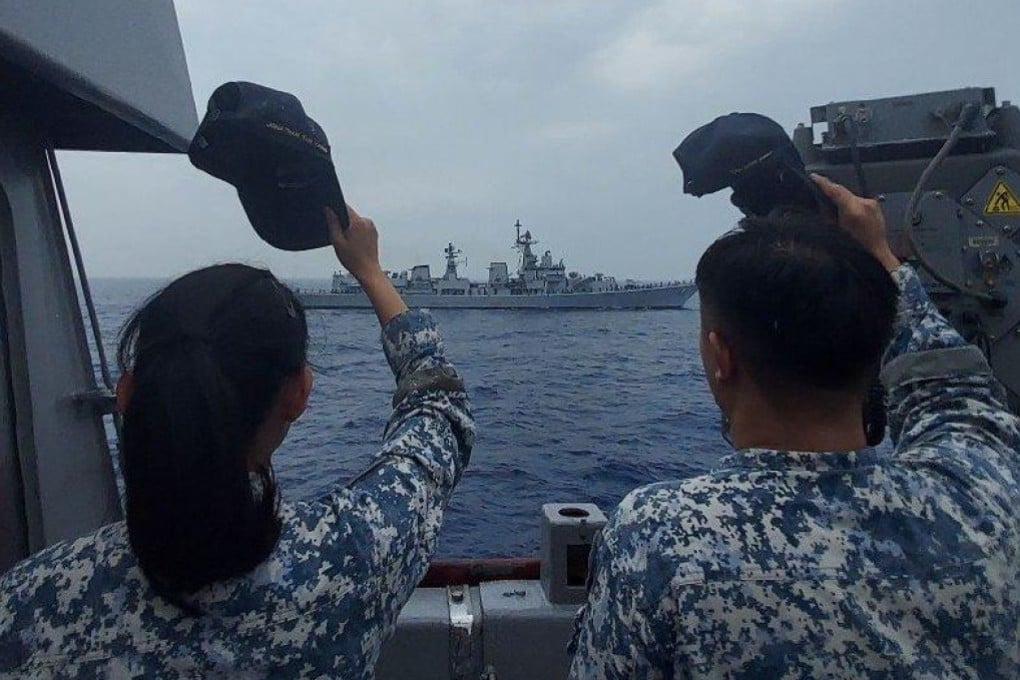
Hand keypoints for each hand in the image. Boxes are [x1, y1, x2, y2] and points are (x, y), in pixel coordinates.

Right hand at [324, 205, 407, 325]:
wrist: (367, 270)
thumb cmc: (353, 259)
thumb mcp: (337, 241)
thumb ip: (332, 223)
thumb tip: (328, 209)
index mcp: (357, 222)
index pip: (344, 206)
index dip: (335, 209)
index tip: (331, 216)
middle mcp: (367, 222)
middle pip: (350, 215)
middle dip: (343, 222)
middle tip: (340, 237)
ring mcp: (372, 227)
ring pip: (356, 221)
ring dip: (350, 228)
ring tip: (348, 243)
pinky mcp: (374, 232)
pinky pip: (362, 227)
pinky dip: (357, 232)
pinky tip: (354, 244)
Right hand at [811, 174, 899, 270]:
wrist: (877, 253)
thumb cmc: (856, 247)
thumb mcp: (837, 233)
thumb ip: (829, 216)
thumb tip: (822, 204)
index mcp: (854, 210)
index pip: (836, 191)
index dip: (824, 183)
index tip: (814, 176)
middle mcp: (864, 203)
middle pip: (843, 191)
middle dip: (831, 191)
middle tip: (819, 190)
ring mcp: (871, 203)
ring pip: (850, 196)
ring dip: (841, 199)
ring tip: (833, 207)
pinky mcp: (874, 206)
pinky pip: (858, 201)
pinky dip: (850, 204)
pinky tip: (847, 214)